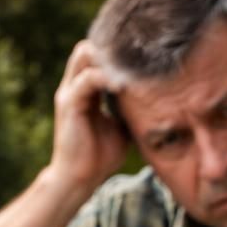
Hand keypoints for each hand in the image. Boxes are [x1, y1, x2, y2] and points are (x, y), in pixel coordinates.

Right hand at [48, 41, 131, 195]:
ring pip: (85, 54)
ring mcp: (70, 93)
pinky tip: (125, 84)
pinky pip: (88, 79)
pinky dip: (107, 77)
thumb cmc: (100, 157)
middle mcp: (74, 86)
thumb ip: (129, 107)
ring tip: (133, 65)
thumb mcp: (121, 126)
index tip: (141, 52)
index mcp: (85, 90)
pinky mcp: (69, 104)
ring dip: (110, 58)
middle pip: (87, 47)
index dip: (115, 50)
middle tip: (137, 54)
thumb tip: (157, 99)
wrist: (80, 179)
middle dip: (111, 47)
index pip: (95, 54)